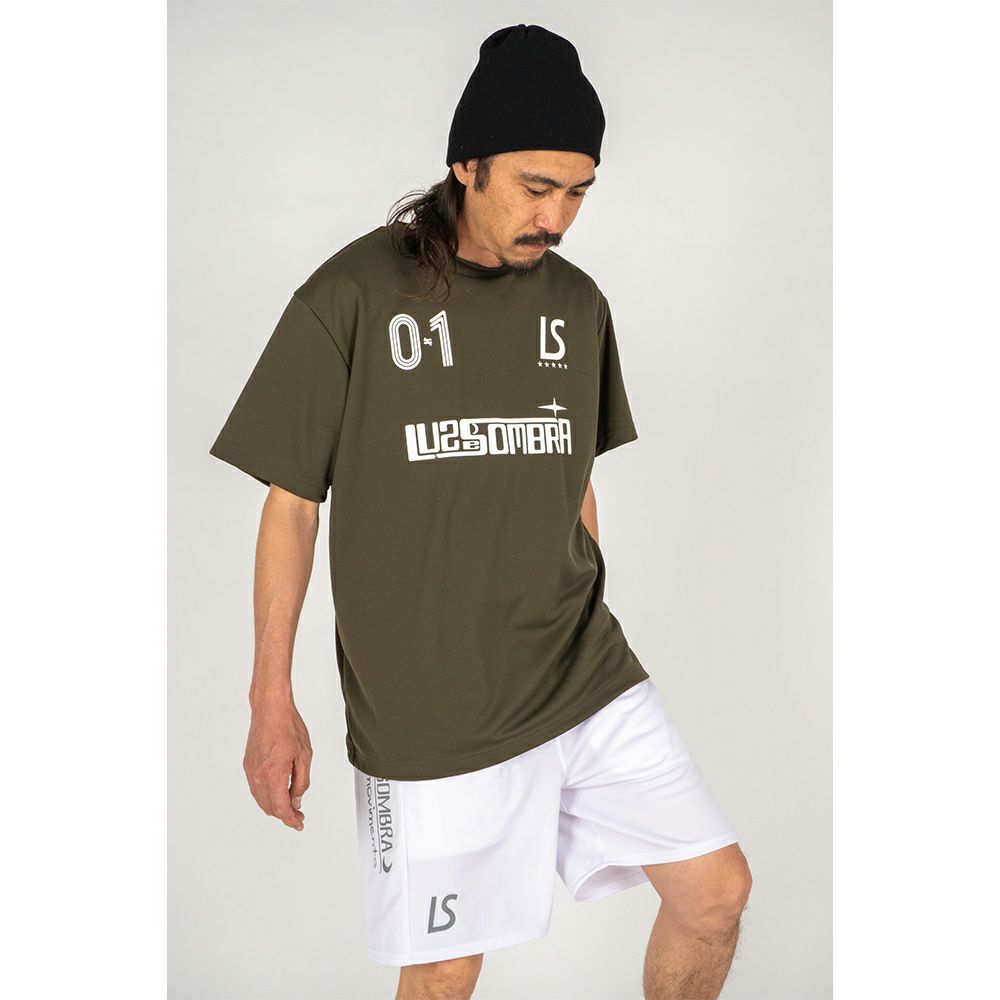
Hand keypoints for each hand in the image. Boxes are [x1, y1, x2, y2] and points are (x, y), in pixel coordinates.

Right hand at [243, 699, 311, 830]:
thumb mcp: (304, 756)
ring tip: (290, 806)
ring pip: (261, 799)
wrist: (270, 709)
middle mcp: (259, 776)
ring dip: (274, 806)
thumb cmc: (288, 727)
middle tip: (298, 815)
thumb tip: (296, 800)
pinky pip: (256, 788)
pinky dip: (266, 796)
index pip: (281, 808)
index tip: (299, 823)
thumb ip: (301, 782)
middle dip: (284, 814)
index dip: (291, 819)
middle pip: (270, 807)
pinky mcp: (248, 765)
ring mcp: (251, 771)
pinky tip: (276, 793)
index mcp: (274, 775)